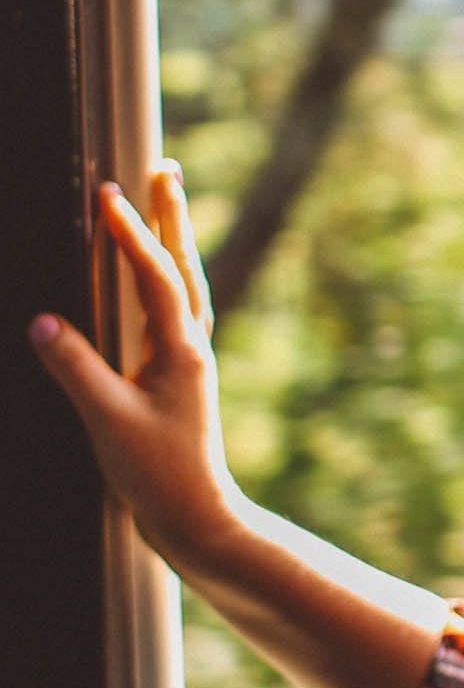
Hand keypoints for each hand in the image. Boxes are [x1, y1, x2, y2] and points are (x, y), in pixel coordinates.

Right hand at [28, 165, 242, 577]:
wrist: (197, 520)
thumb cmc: (156, 475)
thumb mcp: (107, 422)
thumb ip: (76, 371)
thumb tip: (42, 323)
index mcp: (179, 350)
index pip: (155, 277)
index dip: (131, 235)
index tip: (109, 193)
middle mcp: (192, 347)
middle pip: (183, 267)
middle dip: (170, 217)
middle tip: (164, 167)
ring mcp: (190, 361)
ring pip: (185, 286)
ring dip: (173, 241)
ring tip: (166, 202)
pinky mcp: (181, 377)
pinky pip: (178, 311)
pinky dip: (168, 281)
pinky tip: (159, 279)